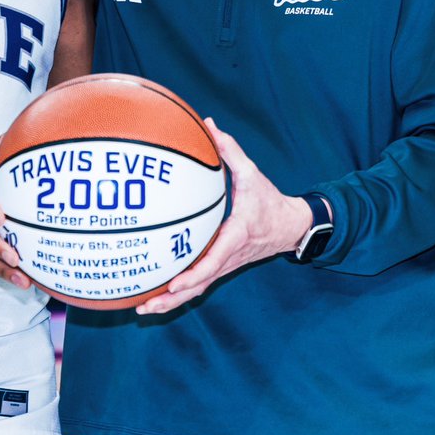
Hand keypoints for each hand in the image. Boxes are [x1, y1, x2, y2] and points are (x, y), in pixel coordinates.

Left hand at [136, 120, 314, 315]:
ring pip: (198, 290)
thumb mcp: (253, 174)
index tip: (174, 283)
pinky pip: (200, 283)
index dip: (194, 274)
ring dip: (172, 303)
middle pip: (200, 285)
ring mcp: (225, 265)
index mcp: (236, 236)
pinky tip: (157, 295)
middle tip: (144, 307)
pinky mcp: (222, 266)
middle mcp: (229, 257)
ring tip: (143, 310)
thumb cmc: (270, 200)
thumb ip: (231, 150)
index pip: (214, 260)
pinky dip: (180, 293)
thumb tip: (209, 124)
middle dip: (172, 299)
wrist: (291, 226)